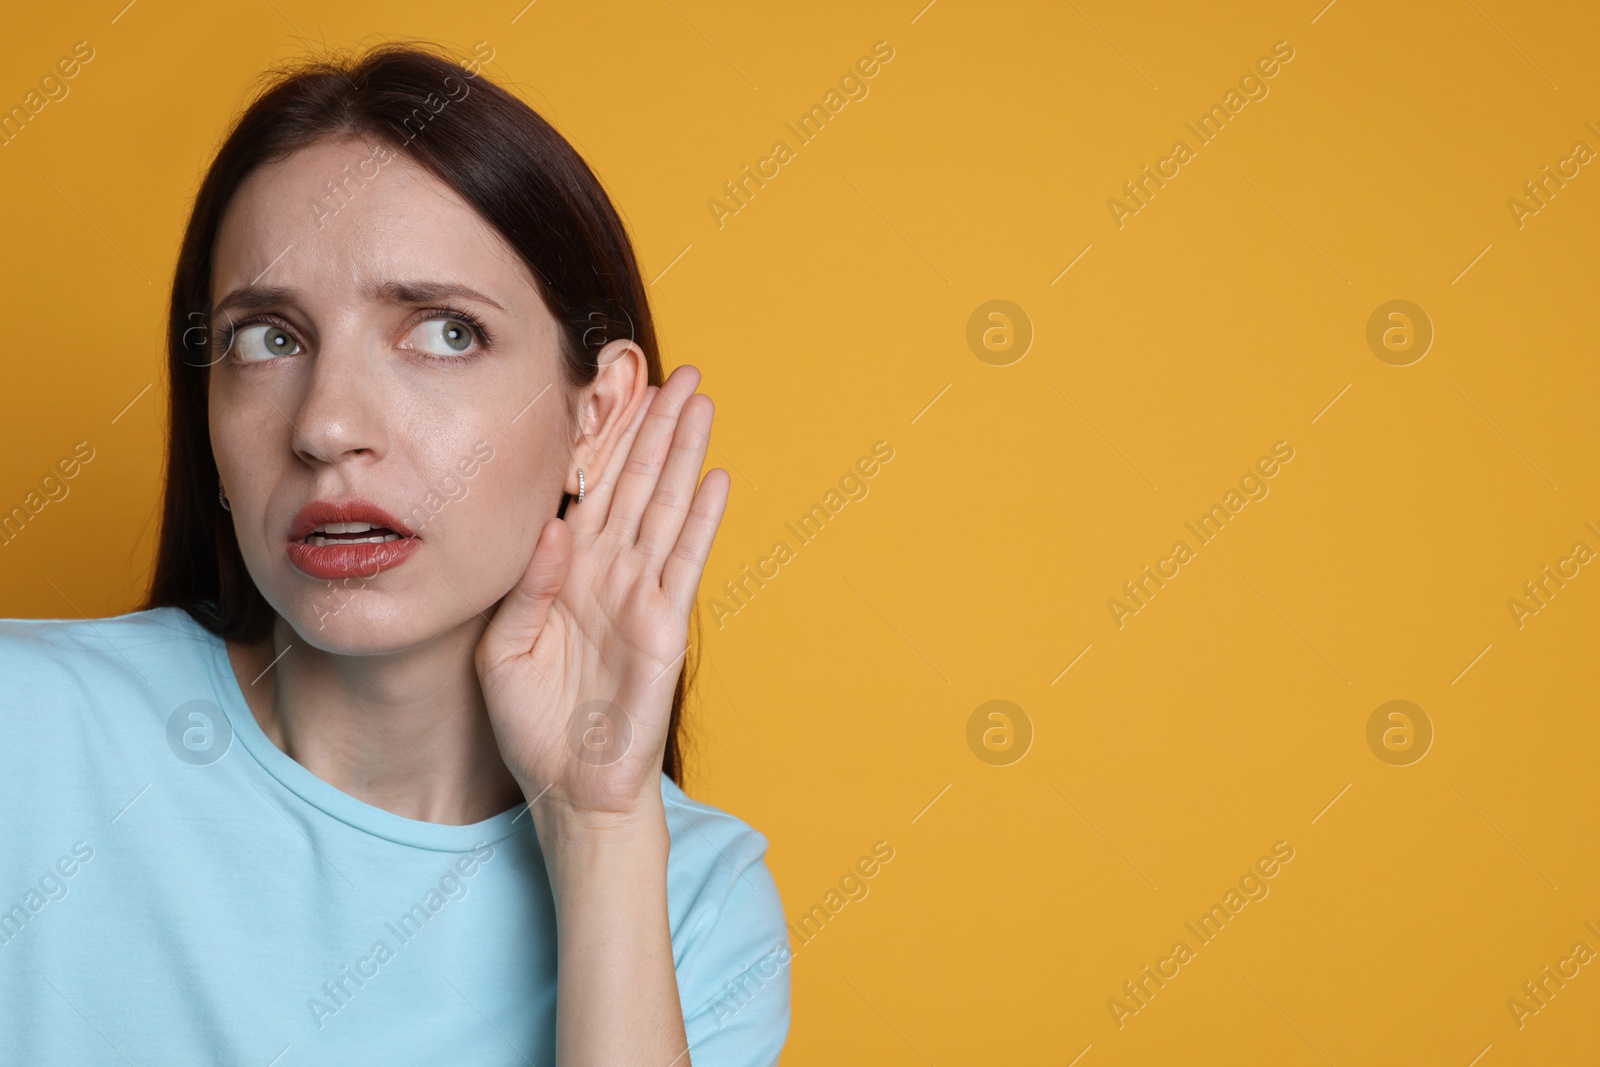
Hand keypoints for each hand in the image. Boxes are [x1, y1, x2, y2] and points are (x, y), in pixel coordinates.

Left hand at [475, 364, 727, 823]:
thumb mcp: (502, 649)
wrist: (569, 788)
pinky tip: (716, 477)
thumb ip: (526, 586)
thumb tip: (553, 528)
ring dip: (683, 452)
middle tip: (675, 370)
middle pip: (635, 483)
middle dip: (654, 426)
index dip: (601, 440)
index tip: (611, 387)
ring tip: (701, 400)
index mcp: (565, 573)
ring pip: (665, 506)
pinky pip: (684, 561)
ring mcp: (641, 595)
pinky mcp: (664, 625)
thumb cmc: (532, 725)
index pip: (587, 490)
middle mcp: (608, 572)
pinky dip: (702, 518)